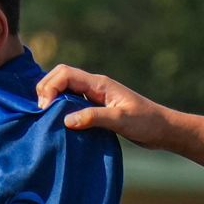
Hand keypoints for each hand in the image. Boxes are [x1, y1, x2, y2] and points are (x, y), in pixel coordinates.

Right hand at [33, 65, 173, 148]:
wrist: (163, 130)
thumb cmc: (147, 122)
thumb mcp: (121, 121)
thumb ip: (94, 118)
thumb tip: (65, 120)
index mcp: (99, 84)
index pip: (65, 74)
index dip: (50, 88)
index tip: (45, 109)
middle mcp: (94, 87)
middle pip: (60, 77)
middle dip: (45, 89)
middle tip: (41, 112)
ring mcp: (94, 97)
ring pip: (64, 89)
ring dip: (51, 99)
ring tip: (45, 117)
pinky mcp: (96, 108)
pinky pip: (72, 103)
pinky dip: (60, 109)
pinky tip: (58, 123)